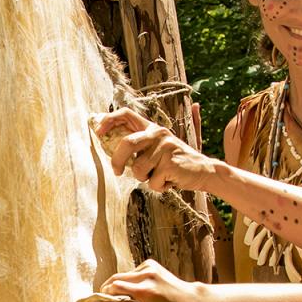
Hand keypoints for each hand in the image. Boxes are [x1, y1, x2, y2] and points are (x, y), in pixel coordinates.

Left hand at [94, 108, 216, 193]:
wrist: (204, 171)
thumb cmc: (173, 162)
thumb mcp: (157, 148)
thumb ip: (138, 144)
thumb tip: (107, 138)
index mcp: (152, 128)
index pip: (126, 114)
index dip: (108, 120)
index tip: (97, 132)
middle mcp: (158, 133)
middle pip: (126, 143)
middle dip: (116, 161)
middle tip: (117, 172)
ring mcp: (165, 147)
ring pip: (137, 169)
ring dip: (145, 179)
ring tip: (158, 175)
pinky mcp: (170, 163)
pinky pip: (151, 182)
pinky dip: (158, 187)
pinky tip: (169, 181)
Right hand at [96, 259, 206, 301]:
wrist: (189, 301)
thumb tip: (111, 300)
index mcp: (144, 291)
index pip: (116, 286)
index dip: (105, 292)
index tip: (101, 298)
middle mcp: (146, 275)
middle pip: (116, 277)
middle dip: (109, 287)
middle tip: (106, 296)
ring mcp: (149, 267)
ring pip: (124, 274)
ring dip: (121, 284)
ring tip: (129, 296)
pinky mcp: (151, 263)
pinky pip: (133, 272)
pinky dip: (131, 280)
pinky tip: (139, 289)